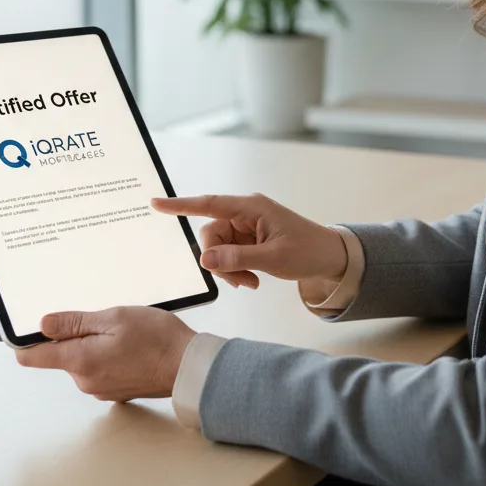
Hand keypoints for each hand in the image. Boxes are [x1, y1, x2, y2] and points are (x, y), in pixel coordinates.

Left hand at [15, 306, 194, 401]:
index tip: (34, 326)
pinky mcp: (114, 391)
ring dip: (95, 345)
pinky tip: (130, 347)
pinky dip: (108, 356)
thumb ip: (75, 323)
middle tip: (105, 321)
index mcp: (80, 361)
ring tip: (124, 333)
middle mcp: (84, 381)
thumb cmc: (157, 339)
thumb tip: (43, 325)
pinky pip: (99, 370)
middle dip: (75, 336)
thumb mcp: (114, 318)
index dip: (28, 339)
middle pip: (61, 356)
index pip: (32, 356)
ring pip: (83, 361)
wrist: (188, 367)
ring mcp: (100, 389)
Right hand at [150, 192, 348, 293]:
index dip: (180, 205)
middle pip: (210, 234)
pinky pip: (228, 254)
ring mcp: (246, 226)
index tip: (156, 203)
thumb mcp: (272, 258)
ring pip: (217, 247)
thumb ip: (237, 259)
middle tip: (239, 281)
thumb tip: (206, 259)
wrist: (330, 257)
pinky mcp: (248, 239)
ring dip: (228, 268)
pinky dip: (235, 269)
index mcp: (251, 208)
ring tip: (250, 282)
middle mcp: (245, 213)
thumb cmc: (307, 251)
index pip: (208, 204)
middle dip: (218, 260)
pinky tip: (251, 279)